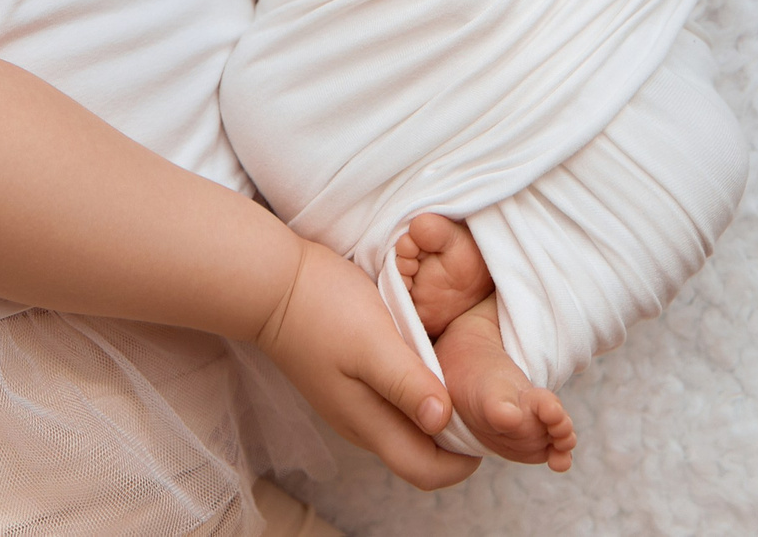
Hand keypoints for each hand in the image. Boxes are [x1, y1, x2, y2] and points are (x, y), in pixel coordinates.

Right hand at [254, 239, 478, 490]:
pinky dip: (417, 395)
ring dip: (436, 417)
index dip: (462, 461)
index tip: (486, 424)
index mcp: (370, 423)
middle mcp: (362, 425)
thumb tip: (443, 420)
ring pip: (406, 430)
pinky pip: (392, 406)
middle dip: (455, 442)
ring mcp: (352, 406)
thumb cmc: (323, 308)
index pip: (426, 472)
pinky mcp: (348, 384)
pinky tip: (427, 363)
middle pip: (419, 456)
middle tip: (480, 400)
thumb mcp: (373, 341)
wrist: (272, 285)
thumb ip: (407, 383)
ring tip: (459, 379)